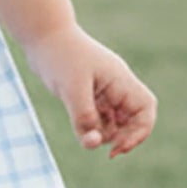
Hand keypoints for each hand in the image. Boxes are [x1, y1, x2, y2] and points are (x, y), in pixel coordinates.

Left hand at [24, 23, 156, 158]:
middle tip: (108, 152)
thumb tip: (93, 142)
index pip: (145, 109)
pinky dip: (92, 128)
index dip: (139, 132)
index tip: (119, 145)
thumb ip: (84, 116)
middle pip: (133, 119)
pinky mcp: (87, 94)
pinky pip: (97, 118)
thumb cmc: (60, 56)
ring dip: (104, 134)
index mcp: (120, 81)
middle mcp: (115, 86)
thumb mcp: (71, 88)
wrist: (41, 35)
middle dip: (123, 137)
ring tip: (86, 136)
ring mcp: (102, 90)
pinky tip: (82, 131)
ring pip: (113, 121)